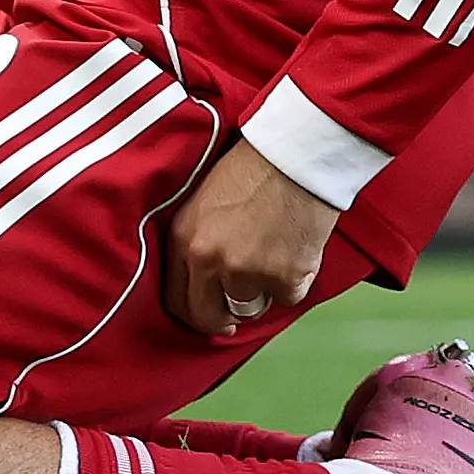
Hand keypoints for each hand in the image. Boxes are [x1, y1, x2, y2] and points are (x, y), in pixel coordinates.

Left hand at [163, 135, 337, 338]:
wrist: (298, 154)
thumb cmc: (255, 166)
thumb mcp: (204, 198)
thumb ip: (197, 240)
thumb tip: (201, 280)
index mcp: (185, 238)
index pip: (175, 299)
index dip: (192, 311)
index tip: (208, 313)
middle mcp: (211, 260)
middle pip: (207, 316)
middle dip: (222, 318)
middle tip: (237, 312)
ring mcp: (247, 272)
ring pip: (251, 308)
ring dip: (262, 291)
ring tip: (272, 252)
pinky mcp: (284, 278)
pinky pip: (287, 297)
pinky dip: (294, 280)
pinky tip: (294, 247)